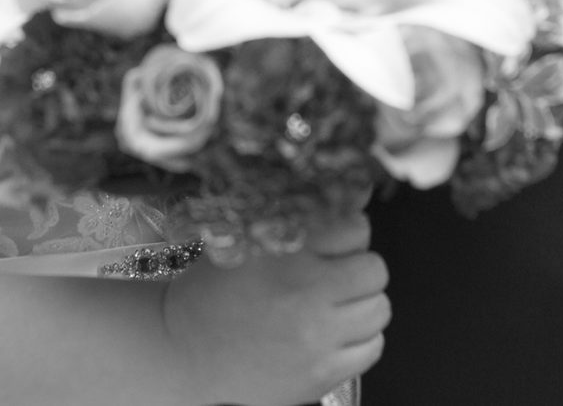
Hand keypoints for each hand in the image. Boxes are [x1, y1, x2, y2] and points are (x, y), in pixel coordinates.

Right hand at [160, 215, 388, 405]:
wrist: (184, 350)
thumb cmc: (216, 291)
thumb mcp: (249, 239)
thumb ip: (305, 215)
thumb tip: (360, 187)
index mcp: (285, 252)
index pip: (356, 227)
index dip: (346, 232)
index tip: (330, 243)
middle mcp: (305, 293)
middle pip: (374, 269)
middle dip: (357, 268)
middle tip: (332, 276)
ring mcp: (315, 338)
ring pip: (379, 308)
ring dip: (360, 304)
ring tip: (330, 306)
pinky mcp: (321, 374)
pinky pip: (372, 348)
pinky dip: (358, 340)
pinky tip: (330, 334)